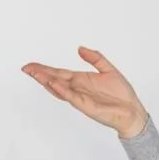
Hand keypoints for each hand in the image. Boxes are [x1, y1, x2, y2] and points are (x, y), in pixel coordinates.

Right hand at [21, 47, 149, 138]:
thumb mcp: (108, 69)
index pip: (58, 73)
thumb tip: (79, 48)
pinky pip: (70, 96)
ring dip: (46, 81)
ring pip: (58, 88)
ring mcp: (79, 97)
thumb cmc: (122, 95)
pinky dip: (61, 90)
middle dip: (39, 74)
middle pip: (53, 79)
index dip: (44, 68)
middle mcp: (77, 88)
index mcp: (81, 80)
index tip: (31, 65)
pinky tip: (53, 83)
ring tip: (35, 74)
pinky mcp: (85, 105)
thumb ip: (94, 57)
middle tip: (26, 68)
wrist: (132, 111)